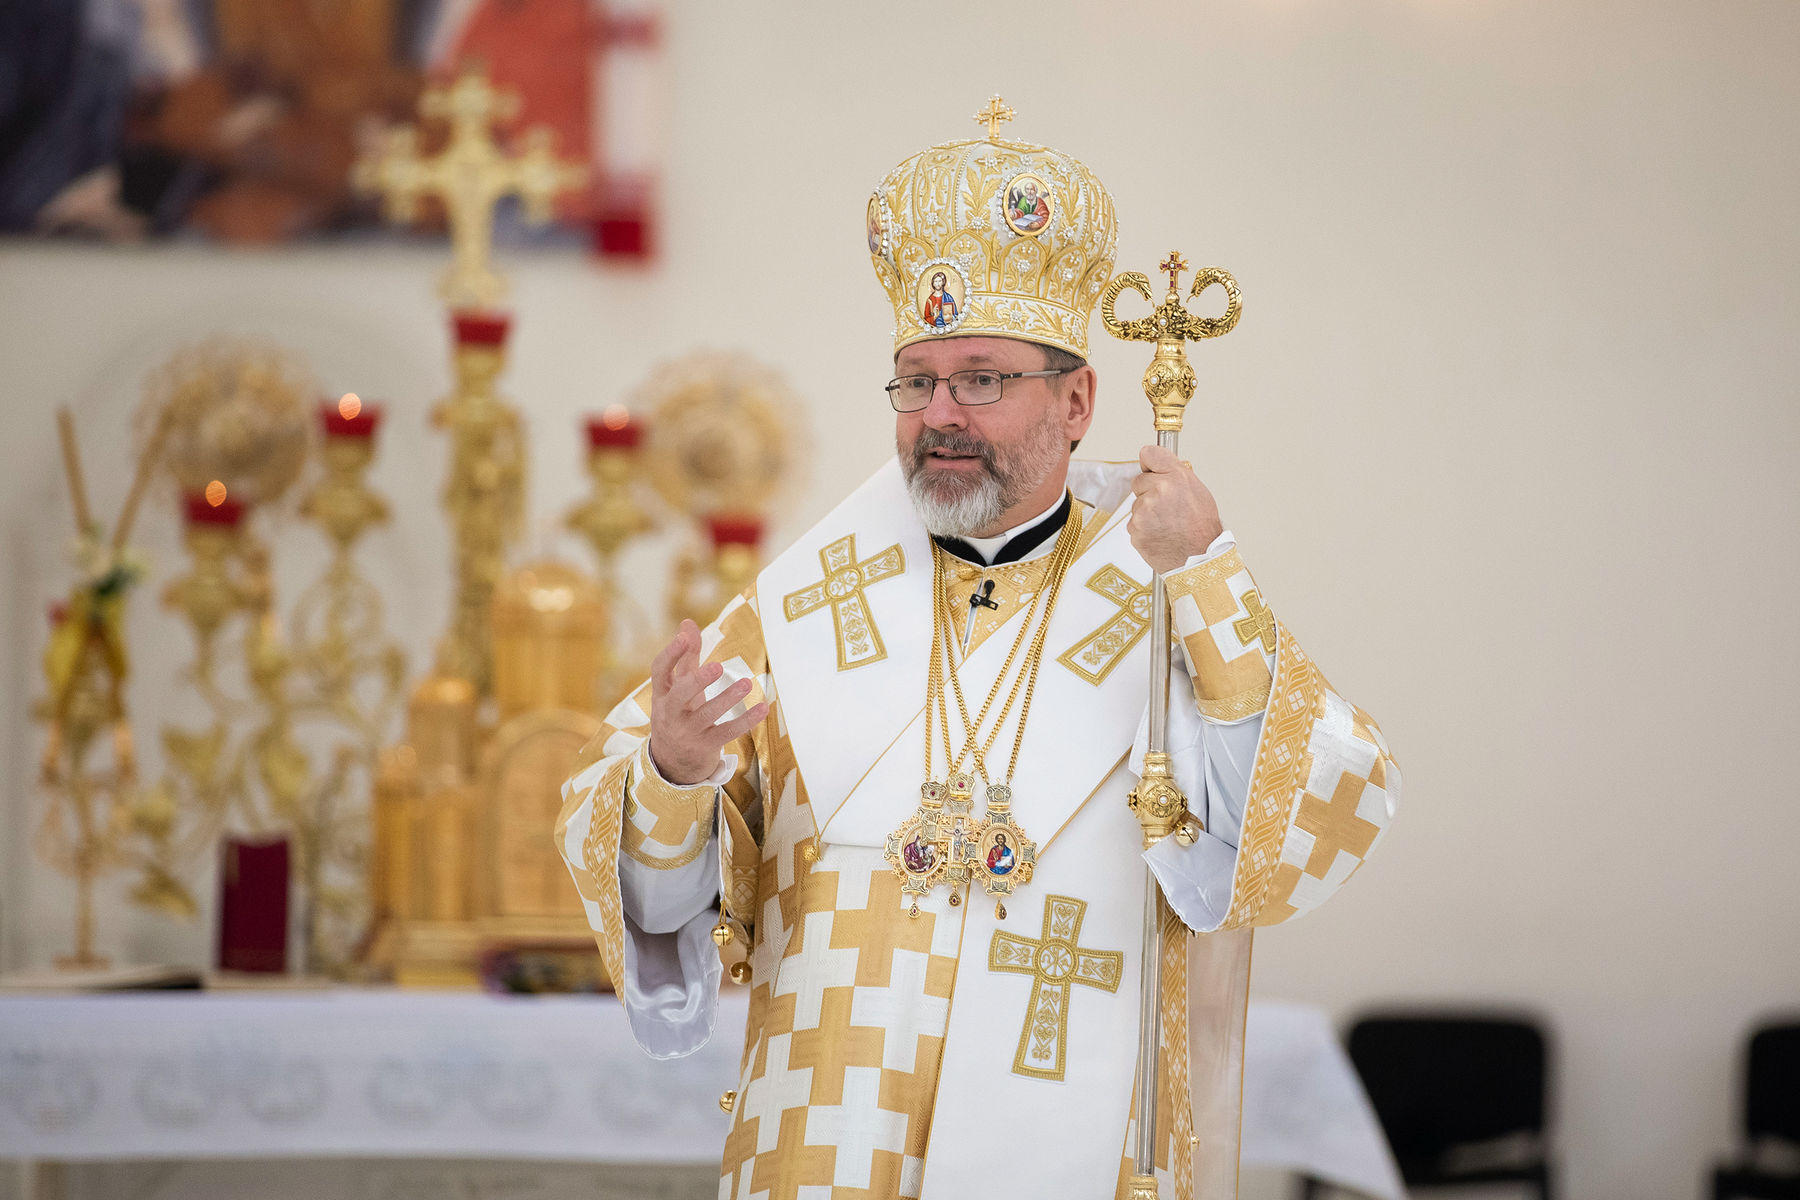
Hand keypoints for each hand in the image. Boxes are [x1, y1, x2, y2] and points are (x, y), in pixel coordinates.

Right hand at [647, 619, 768, 785]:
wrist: (671, 764)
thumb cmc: (678, 714)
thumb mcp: (677, 688)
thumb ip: (685, 657)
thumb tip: (687, 623)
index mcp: (662, 693)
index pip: (660, 670)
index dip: (671, 653)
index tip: (685, 636)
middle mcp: (670, 712)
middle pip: (681, 694)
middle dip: (698, 680)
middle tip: (718, 667)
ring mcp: (687, 731)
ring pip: (708, 714)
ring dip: (728, 698)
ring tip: (747, 683)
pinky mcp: (704, 746)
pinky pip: (727, 732)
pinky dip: (746, 720)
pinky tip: (762, 708)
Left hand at [1129, 444, 1223, 572]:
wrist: (1199, 558)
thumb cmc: (1201, 528)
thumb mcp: (1197, 491)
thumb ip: (1175, 475)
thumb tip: (1158, 467)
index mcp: (1176, 477)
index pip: (1149, 454)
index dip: (1149, 464)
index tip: (1150, 468)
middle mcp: (1159, 490)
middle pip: (1139, 481)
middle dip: (1148, 491)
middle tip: (1167, 507)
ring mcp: (1144, 510)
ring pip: (1137, 504)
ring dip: (1147, 512)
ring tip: (1167, 524)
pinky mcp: (1135, 528)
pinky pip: (1134, 522)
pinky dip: (1144, 528)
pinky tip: (1160, 533)